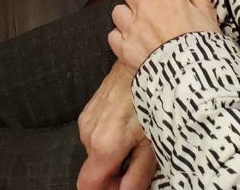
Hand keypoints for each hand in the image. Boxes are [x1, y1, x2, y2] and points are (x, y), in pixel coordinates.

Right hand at [77, 62, 155, 189]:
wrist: (144, 62)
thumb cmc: (152, 102)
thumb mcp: (153, 143)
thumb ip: (137, 173)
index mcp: (103, 145)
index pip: (86, 185)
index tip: (122, 185)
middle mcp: (88, 133)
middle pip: (93, 170)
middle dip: (113, 174)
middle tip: (137, 162)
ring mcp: (86, 119)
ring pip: (94, 153)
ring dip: (111, 156)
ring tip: (134, 142)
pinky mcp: (89, 109)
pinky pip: (93, 136)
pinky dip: (107, 140)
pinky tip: (126, 129)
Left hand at [109, 0, 219, 72]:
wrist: (195, 83)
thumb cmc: (205, 50)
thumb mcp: (208, 18)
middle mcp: (145, 7)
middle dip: (140, 0)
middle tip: (153, 15)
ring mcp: (133, 27)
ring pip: (119, 11)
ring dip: (128, 18)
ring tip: (142, 30)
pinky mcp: (124, 48)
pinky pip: (113, 35)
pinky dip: (121, 39)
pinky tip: (134, 45)